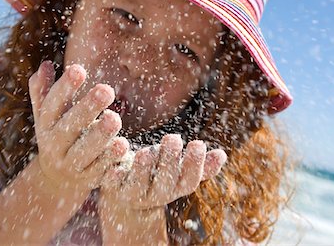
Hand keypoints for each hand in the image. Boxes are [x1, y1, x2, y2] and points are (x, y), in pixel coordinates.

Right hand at [28, 61, 127, 196]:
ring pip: (84, 151)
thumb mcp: (47, 115)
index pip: (53, 104)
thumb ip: (44, 91)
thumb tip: (45, 64)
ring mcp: (70, 165)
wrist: (57, 180)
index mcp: (46, 124)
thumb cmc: (58, 134)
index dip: (65, 87)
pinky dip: (110, 161)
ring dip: (100, 135)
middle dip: (87, 108)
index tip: (80, 69)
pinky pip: (99, 172)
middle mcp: (55, 145)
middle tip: (106, 90)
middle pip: (70, 126)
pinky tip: (122, 147)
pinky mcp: (88, 180)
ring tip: (115, 119)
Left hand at [100, 134, 226, 209]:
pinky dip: (113, 173)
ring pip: (138, 185)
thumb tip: (222, 155)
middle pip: (164, 184)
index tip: (197, 143)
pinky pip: (111, 182)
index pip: (188, 182)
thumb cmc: (156, 173)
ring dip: (143, 169)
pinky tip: (116, 159)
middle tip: (173, 139)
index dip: (194, 165)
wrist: (123, 192)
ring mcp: (131, 194)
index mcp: (173, 188)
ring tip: (147, 151)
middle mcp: (154, 195)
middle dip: (169, 162)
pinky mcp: (111, 187)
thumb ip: (199, 165)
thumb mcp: (177, 170)